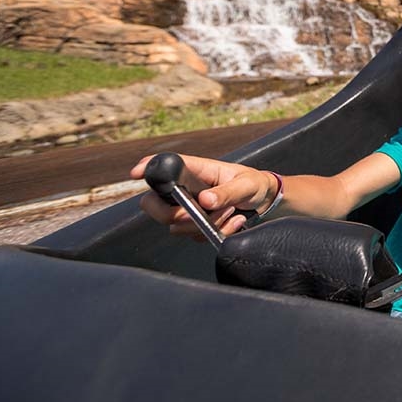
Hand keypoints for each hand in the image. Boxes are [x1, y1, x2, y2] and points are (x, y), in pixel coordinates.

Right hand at [130, 154, 277, 238]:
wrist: (265, 201)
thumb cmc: (253, 184)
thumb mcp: (246, 185)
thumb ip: (227, 193)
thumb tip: (205, 201)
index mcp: (196, 170)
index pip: (165, 165)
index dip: (148, 168)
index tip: (136, 174)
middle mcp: (186, 189)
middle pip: (153, 203)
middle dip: (170, 213)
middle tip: (195, 212)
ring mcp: (188, 209)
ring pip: (175, 225)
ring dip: (204, 223)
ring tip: (230, 211)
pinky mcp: (196, 225)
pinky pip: (194, 236)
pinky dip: (216, 232)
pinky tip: (234, 221)